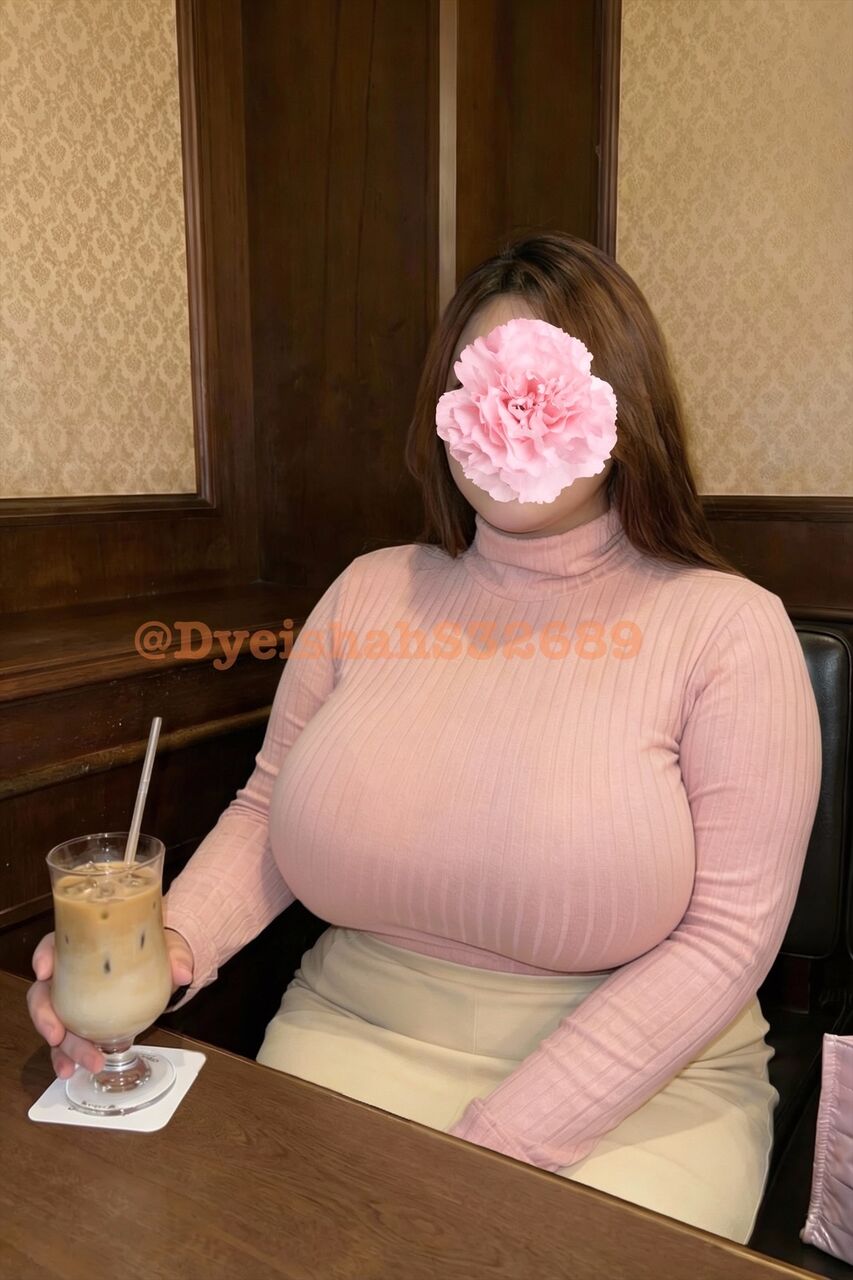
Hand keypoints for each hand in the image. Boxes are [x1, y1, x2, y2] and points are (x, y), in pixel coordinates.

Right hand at [26, 927, 194, 1078]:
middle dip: (45, 1016)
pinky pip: (65, 1042)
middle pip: (44, 992)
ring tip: (72, 1067)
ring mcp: (71, 1002)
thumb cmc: (152, 952)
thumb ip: (175, 956)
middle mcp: (69, 974)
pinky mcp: (79, 1024)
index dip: (44, 955)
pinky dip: (65, 1058)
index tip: (45, 970)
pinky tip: (70, 1071)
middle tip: (57, 1035)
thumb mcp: (165, 948)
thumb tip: (182, 972)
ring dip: (60, 1047)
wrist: (159, 970)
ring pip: (52, 1023)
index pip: (55, 944)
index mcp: (83, 947)